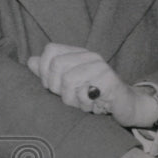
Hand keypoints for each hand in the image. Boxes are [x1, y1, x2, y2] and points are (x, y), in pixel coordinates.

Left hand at [27, 44, 157, 127]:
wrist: (127, 107)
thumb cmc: (95, 97)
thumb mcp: (70, 85)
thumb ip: (50, 73)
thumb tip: (30, 61)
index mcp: (78, 54)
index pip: (51, 50)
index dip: (45, 71)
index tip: (52, 87)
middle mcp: (90, 56)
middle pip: (56, 65)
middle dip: (57, 88)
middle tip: (69, 98)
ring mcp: (101, 67)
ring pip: (69, 80)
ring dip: (72, 100)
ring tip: (83, 103)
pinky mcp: (110, 80)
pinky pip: (85, 92)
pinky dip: (86, 105)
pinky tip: (94, 106)